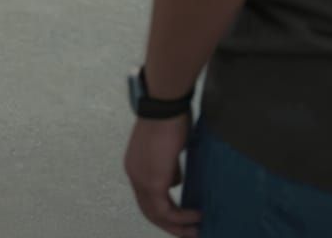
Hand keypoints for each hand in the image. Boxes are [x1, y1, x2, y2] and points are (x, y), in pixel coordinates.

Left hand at [124, 116, 200, 236]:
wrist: (163, 107)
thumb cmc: (169, 118)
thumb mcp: (168, 147)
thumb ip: (169, 166)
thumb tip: (175, 182)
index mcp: (135, 164)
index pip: (146, 196)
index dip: (163, 209)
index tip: (181, 217)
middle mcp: (134, 174)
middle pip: (148, 210)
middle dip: (170, 225)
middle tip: (189, 233)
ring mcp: (141, 179)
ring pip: (156, 215)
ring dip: (177, 227)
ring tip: (196, 232)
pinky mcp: (153, 182)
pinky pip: (166, 211)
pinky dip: (182, 218)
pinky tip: (197, 217)